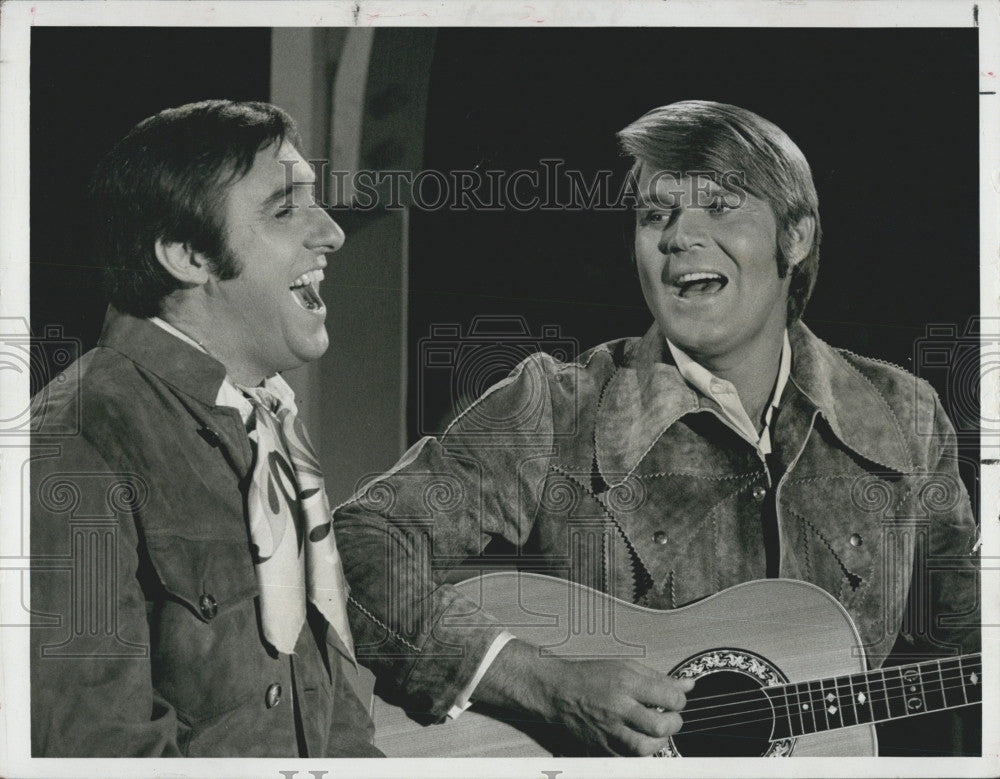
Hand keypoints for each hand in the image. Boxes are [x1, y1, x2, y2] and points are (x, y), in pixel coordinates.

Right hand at [473, 638, 694, 755]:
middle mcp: (617, 707)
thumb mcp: (626, 667)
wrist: (558, 691)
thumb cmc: (592, 676)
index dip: (679, 700)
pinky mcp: (600, 747)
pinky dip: (638, 753)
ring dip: (657, 742)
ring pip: (644, 748)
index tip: (674, 700)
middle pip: (659, 726)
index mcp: (625, 683)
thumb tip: (688, 685)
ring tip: (654, 731)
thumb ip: (659, 679)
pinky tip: (637, 740)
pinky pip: (627, 760)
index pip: (668, 697)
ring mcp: (608, 730)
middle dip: (673, 723)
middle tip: (669, 718)